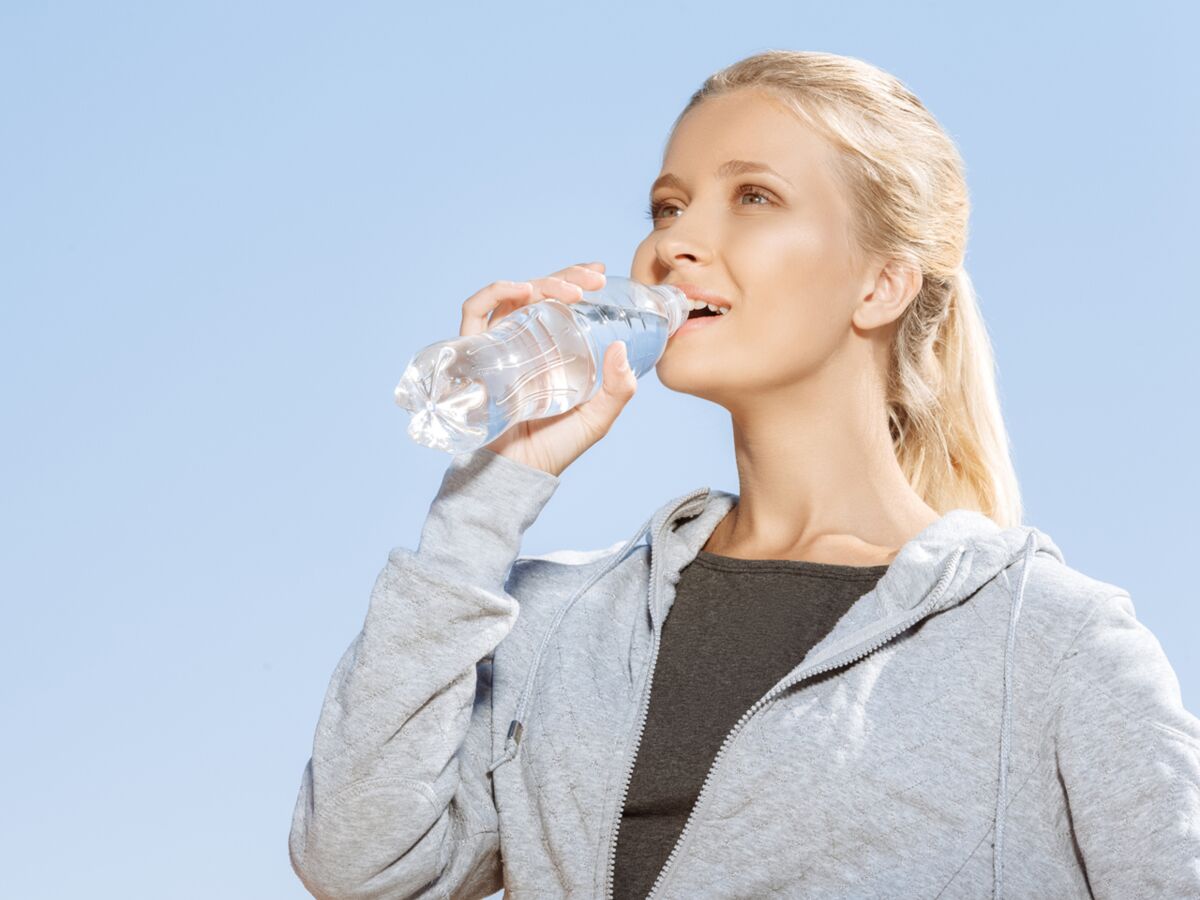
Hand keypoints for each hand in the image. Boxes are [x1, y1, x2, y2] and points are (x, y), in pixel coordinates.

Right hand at [458, 261, 636, 476]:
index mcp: (550, 350)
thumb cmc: (553, 448)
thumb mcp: (596, 419)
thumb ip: (618, 391)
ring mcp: (498, 346)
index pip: (558, 302)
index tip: (597, 271)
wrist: (517, 473)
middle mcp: (523, 342)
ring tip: (567, 291)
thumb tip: (622, 349)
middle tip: (591, 279)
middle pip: (538, 293)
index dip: (574, 280)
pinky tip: (519, 291)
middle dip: (564, 277)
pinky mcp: (474, 355)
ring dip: (539, 283)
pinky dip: (493, 294)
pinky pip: (474, 314)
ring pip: (512, 297)